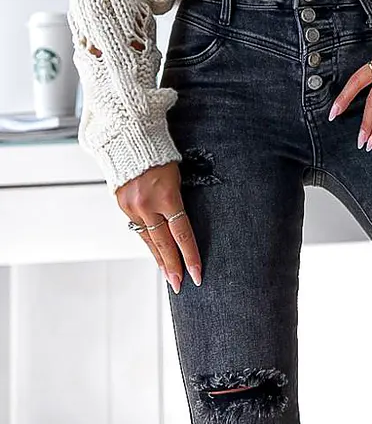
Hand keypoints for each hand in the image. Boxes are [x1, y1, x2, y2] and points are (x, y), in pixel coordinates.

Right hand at [116, 161, 201, 293]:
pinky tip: (155, 252)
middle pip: (164, 243)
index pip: (182, 233)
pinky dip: (148, 242)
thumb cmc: (160, 153)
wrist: (128, 138)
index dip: (190, 255)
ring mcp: (132, 207)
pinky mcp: (122, 205)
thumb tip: (181, 223)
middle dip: (173, 267)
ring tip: (168, 275)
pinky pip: (138, 229)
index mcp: (166, 195)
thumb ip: (176, 200)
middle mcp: (147, 205)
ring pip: (149, 240)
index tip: (197, 273)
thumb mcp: (176, 175)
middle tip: (180, 285)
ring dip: (160, 259)